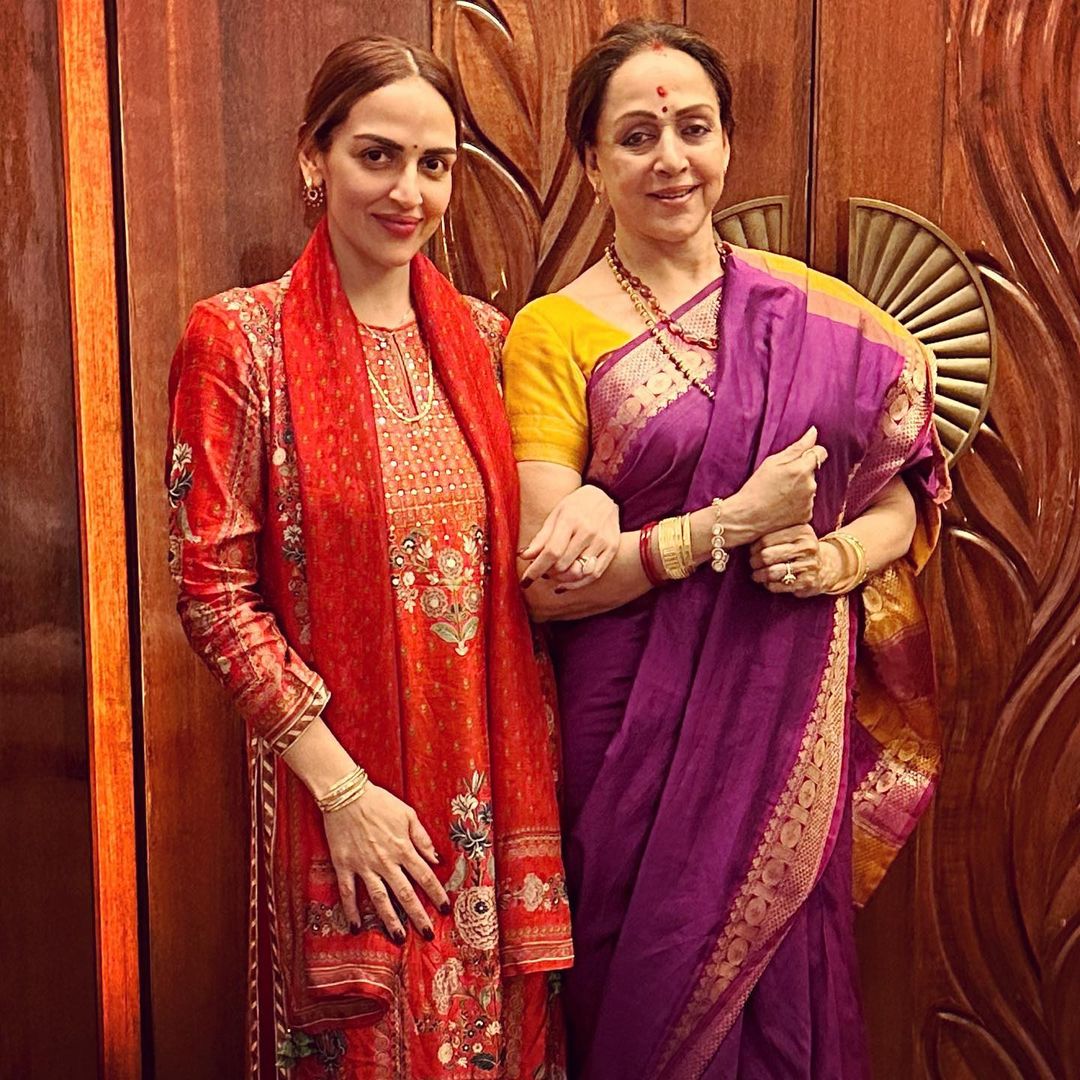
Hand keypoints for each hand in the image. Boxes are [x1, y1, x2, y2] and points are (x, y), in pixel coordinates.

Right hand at [321, 783, 448, 943]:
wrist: (346, 794)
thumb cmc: (379, 802)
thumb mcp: (407, 814)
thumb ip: (422, 838)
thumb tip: (436, 859)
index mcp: (403, 847)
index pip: (425, 876)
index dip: (436, 894)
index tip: (445, 909)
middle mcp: (385, 861)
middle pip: (405, 893)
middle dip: (418, 915)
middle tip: (427, 934)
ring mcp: (364, 865)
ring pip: (379, 898)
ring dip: (390, 920)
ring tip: (399, 938)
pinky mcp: (344, 865)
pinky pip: (348, 892)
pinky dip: (352, 910)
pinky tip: (356, 927)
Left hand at [519, 483, 619, 591]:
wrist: (605, 496)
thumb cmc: (575, 506)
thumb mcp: (555, 515)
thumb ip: (541, 538)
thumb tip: (523, 557)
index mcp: (570, 519)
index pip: (551, 552)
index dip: (536, 569)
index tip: (525, 581)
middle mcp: (588, 531)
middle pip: (563, 565)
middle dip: (548, 572)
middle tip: (542, 569)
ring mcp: (602, 540)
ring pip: (578, 573)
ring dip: (561, 579)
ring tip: (554, 574)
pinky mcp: (612, 548)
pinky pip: (594, 575)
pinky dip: (577, 583)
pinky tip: (566, 583)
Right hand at [734, 427, 826, 539]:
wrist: (748, 517)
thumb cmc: (757, 487)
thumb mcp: (773, 462)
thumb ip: (798, 447)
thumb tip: (814, 432)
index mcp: (802, 469)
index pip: (821, 452)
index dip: (810, 453)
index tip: (798, 459)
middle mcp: (810, 485)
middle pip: (813, 471)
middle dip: (801, 472)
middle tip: (780, 480)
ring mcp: (810, 502)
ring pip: (810, 488)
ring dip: (800, 488)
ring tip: (779, 494)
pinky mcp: (807, 515)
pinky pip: (807, 503)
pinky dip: (798, 503)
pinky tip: (782, 505)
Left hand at [749, 524, 841, 597]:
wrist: (826, 567)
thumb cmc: (800, 549)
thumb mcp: (794, 534)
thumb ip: (775, 531)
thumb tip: (746, 535)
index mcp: (801, 531)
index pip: (766, 539)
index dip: (754, 547)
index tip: (751, 551)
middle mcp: (807, 547)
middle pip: (767, 555)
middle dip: (754, 561)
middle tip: (753, 563)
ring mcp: (808, 565)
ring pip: (771, 572)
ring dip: (759, 575)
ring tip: (756, 574)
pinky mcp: (807, 583)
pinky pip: (778, 586)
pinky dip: (768, 585)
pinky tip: (768, 582)